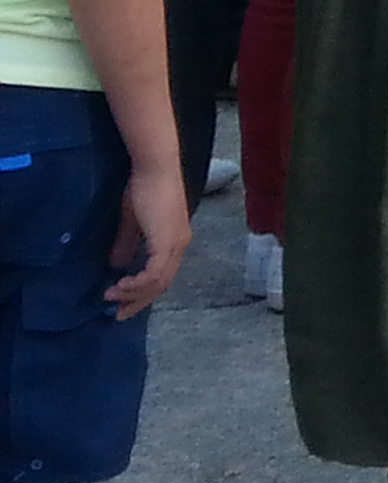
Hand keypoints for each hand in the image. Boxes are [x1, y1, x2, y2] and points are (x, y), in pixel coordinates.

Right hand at [106, 162, 189, 317]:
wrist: (155, 168)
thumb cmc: (143, 188)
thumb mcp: (133, 222)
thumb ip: (127, 244)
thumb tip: (117, 266)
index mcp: (175, 240)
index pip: (163, 275)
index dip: (143, 292)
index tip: (122, 302)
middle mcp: (180, 244)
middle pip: (163, 284)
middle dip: (138, 301)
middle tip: (118, 314)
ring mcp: (176, 244)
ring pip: (159, 282)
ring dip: (134, 294)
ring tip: (112, 298)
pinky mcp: (168, 242)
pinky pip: (155, 274)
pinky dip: (137, 284)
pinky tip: (120, 285)